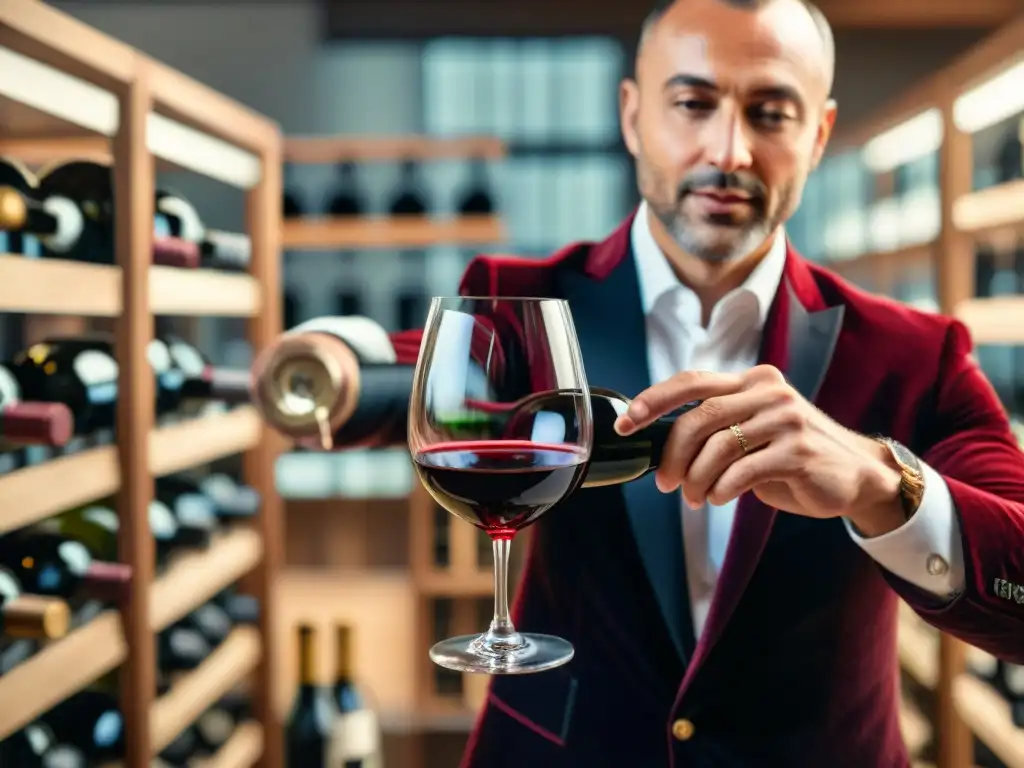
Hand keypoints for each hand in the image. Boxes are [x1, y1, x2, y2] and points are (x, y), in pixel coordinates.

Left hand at [613, 365, 906, 535]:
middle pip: (700, 417)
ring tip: (695, 499)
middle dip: (672, 454)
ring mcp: (786, 418)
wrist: (857, 476)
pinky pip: (742, 471)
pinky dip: (722, 489)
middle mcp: (768, 391)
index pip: (692, 382)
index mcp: (752, 381)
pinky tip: (720, 499)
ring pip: (718, 446)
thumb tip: (659, 448)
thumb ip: (716, 429)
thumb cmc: (792, 456)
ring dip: (696, 479)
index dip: (653, 400)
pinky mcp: (798, 451)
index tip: (626, 423)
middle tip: (664, 483)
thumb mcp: (752, 433)